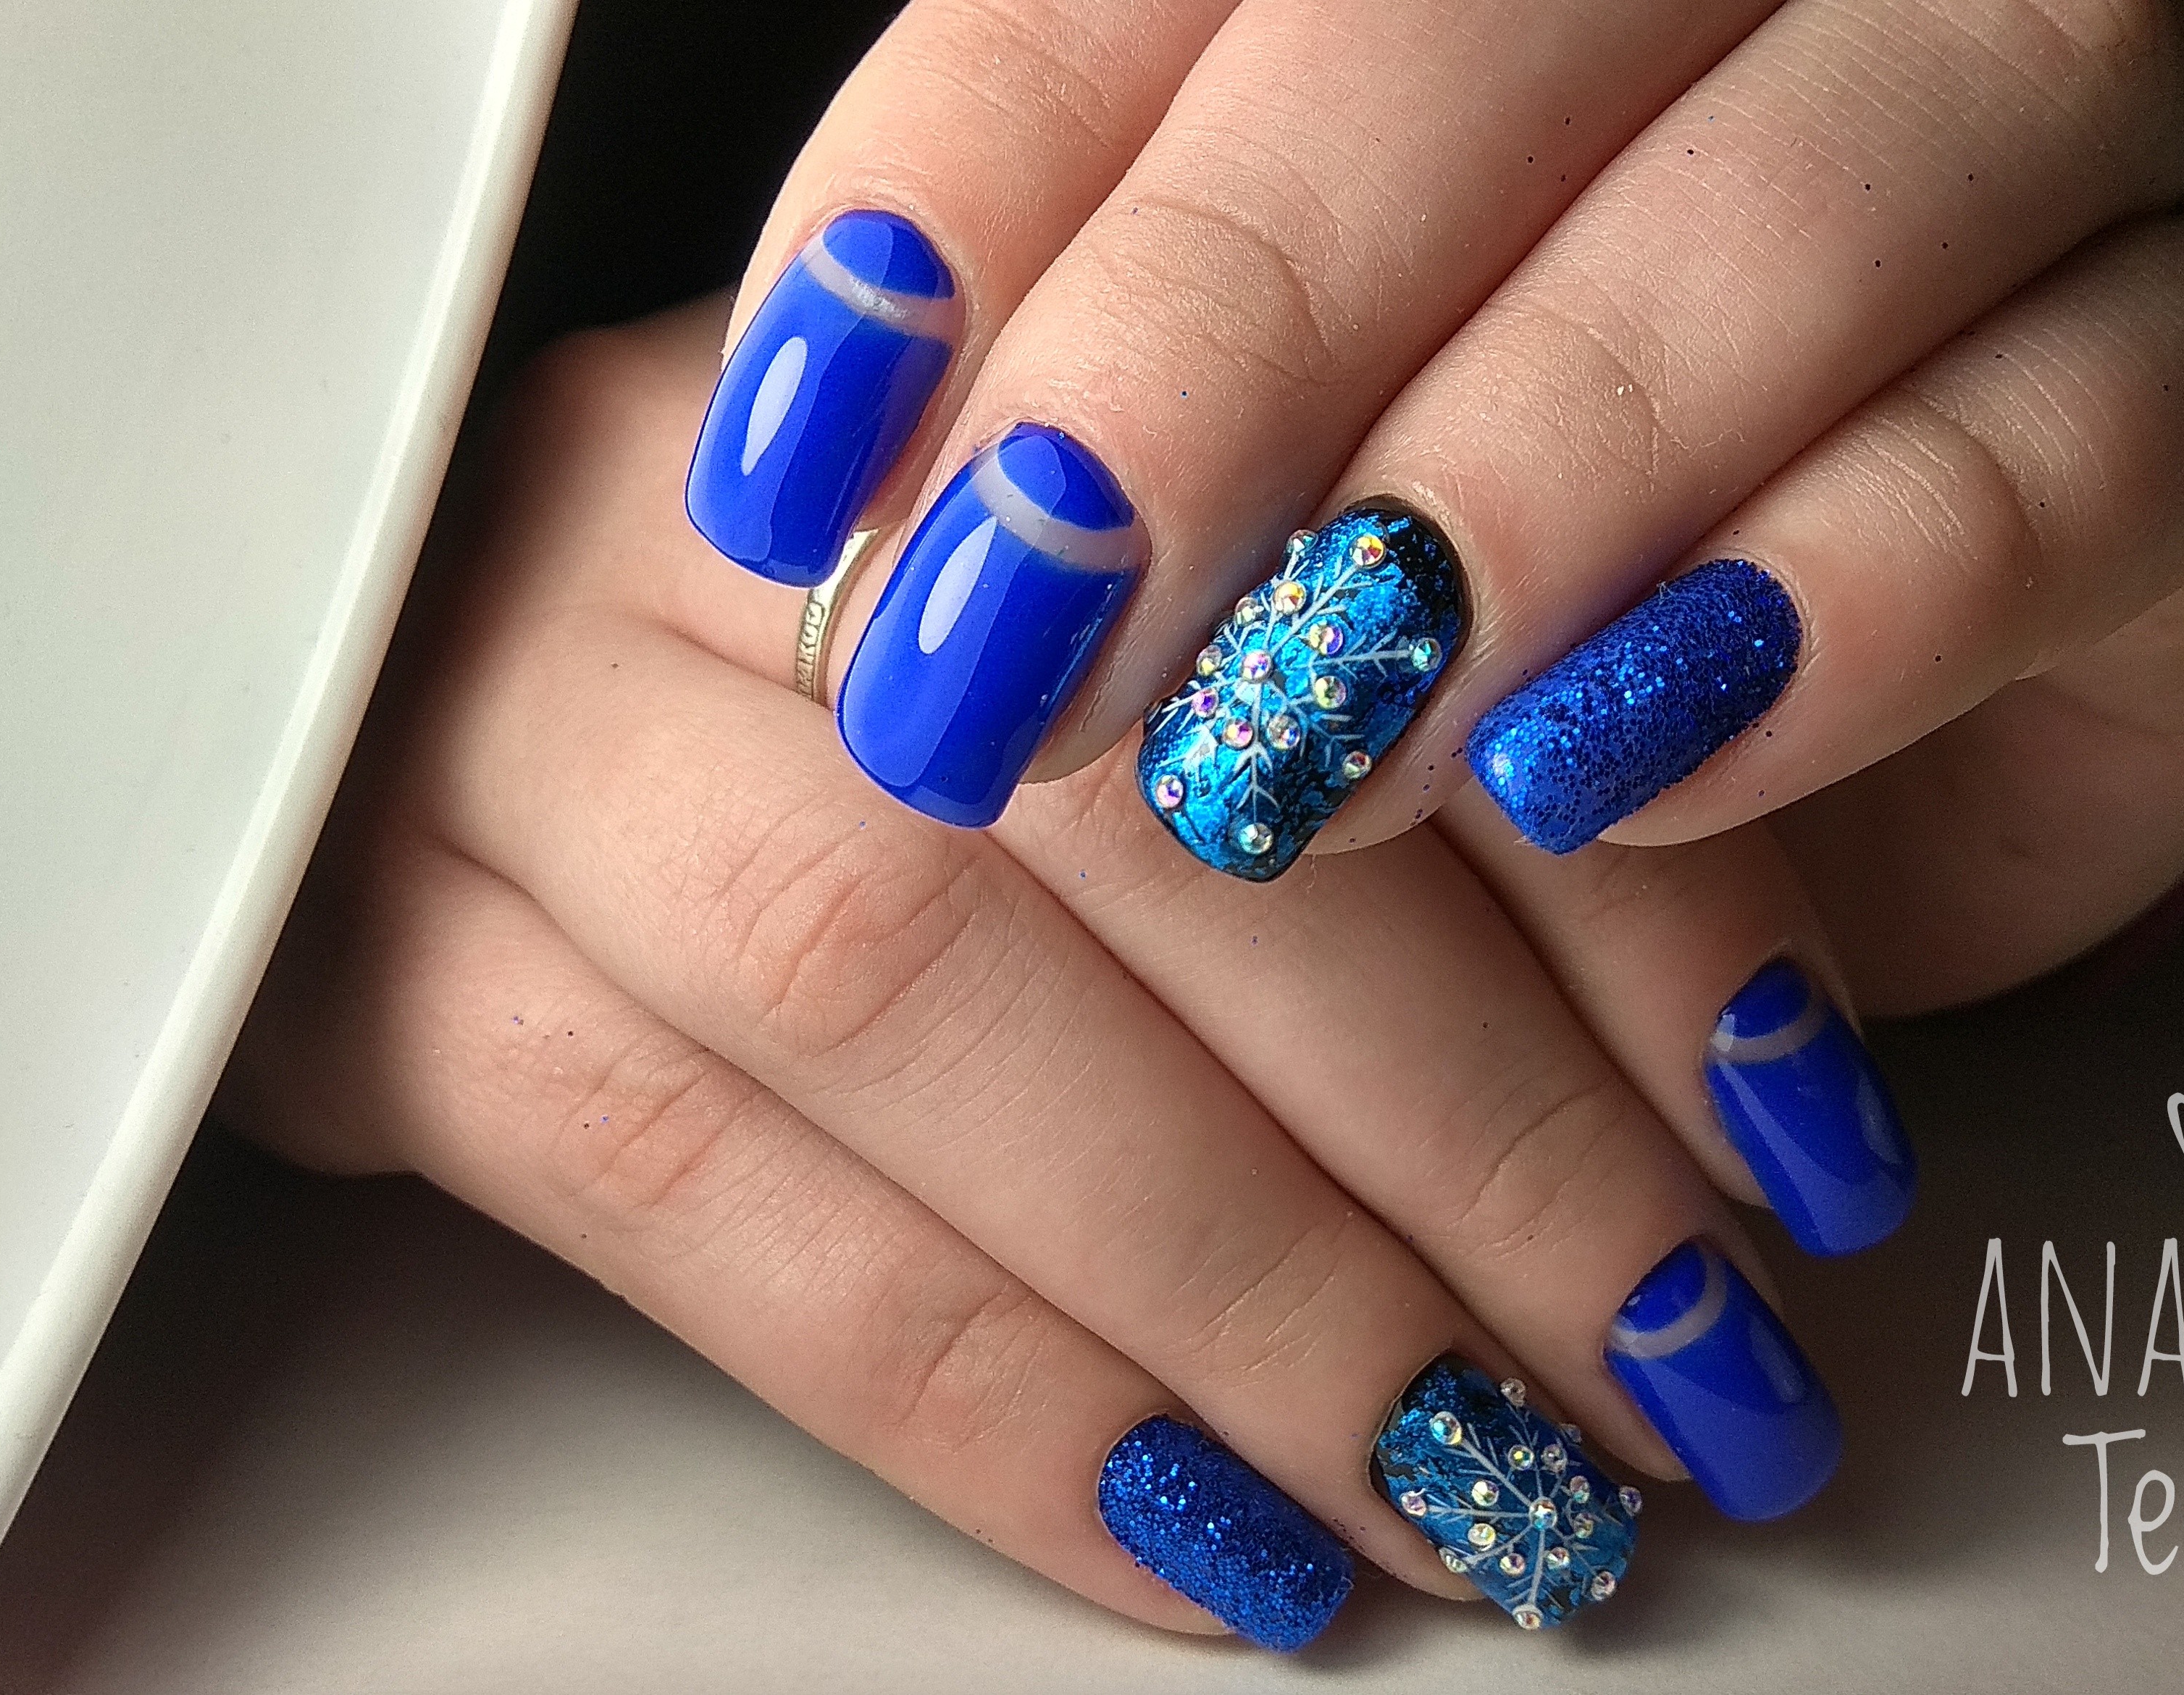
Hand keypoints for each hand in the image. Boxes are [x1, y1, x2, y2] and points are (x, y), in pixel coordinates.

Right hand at [228, 301, 1905, 1649]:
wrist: (397, 681)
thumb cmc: (885, 692)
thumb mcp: (1132, 640)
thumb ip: (1372, 763)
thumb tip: (1734, 1061)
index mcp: (981, 372)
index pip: (1369, 617)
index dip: (1610, 891)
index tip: (1797, 1121)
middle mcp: (735, 510)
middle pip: (1142, 814)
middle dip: (1463, 1138)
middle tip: (1686, 1365)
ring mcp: (521, 733)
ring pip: (913, 1002)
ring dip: (1248, 1295)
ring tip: (1494, 1494)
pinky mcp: (386, 978)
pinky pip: (696, 1217)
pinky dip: (988, 1407)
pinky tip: (1211, 1546)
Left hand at [685, 0, 2183, 1009]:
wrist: (1846, 800)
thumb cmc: (1503, 614)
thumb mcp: (1243, 513)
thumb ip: (1076, 416)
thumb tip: (853, 501)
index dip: (986, 172)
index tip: (813, 449)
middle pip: (1497, 15)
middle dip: (1235, 330)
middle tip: (1049, 625)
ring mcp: (2043, 143)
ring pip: (1817, 186)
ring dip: (1532, 469)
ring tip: (1324, 732)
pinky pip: (2074, 442)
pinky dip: (1830, 607)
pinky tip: (1611, 772)